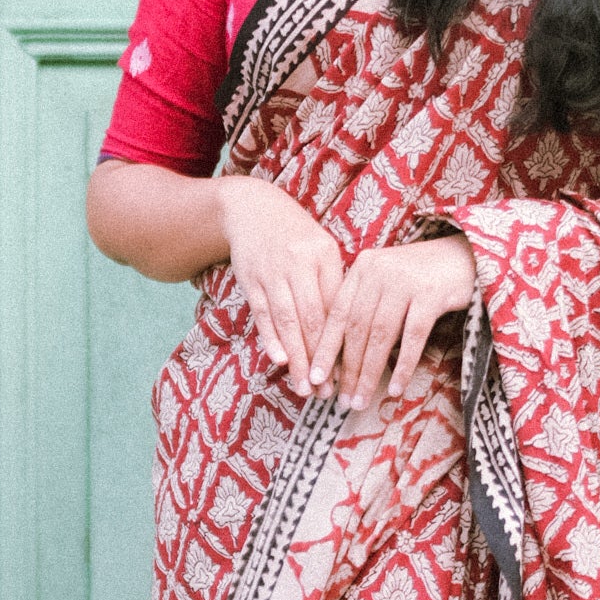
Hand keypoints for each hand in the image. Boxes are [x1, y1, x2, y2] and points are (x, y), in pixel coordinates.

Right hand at [216, 176, 343, 387]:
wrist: (252, 208)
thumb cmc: (296, 235)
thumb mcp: (322, 249)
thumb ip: (333, 284)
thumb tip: (349, 330)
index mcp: (324, 255)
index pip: (337, 306)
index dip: (343, 342)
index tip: (350, 372)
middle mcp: (298, 263)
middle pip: (312, 318)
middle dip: (320, 359)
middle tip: (327, 392)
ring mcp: (272, 271)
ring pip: (287, 321)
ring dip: (296, 358)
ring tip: (305, 388)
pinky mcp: (250, 279)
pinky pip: (262, 314)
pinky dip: (270, 338)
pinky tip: (279, 360)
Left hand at [307, 233, 476, 415]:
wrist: (469, 256)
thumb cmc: (424, 276)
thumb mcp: (388, 281)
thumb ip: (366, 305)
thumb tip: (344, 355)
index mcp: (363, 267)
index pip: (337, 313)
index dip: (325, 348)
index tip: (316, 377)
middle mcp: (379, 270)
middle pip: (357, 328)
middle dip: (348, 369)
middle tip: (344, 400)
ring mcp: (406, 281)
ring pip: (380, 336)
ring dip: (369, 373)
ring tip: (362, 400)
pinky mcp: (432, 294)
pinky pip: (412, 337)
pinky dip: (402, 366)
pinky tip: (396, 389)